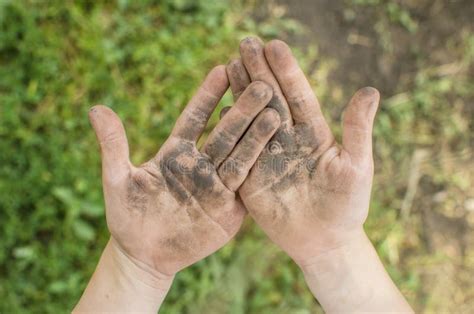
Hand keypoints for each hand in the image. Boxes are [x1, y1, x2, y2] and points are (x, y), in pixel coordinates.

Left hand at [75, 65, 279, 311]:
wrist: (145, 255)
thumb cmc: (127, 217)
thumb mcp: (117, 180)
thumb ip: (113, 145)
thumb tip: (95, 108)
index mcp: (176, 153)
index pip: (194, 118)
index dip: (207, 95)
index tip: (222, 68)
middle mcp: (201, 164)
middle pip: (225, 132)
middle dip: (242, 109)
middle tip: (261, 84)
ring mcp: (218, 186)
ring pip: (242, 156)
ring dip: (258, 135)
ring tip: (276, 111)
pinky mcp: (231, 208)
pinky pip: (248, 186)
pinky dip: (262, 168)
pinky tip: (279, 149)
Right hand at [230, 37, 377, 263]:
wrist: (325, 241)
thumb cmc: (348, 206)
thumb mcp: (357, 167)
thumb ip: (358, 130)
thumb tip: (370, 91)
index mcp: (314, 133)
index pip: (299, 95)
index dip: (287, 72)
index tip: (276, 46)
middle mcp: (289, 139)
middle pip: (271, 99)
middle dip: (259, 71)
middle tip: (246, 42)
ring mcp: (268, 156)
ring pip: (251, 118)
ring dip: (241, 92)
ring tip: (229, 63)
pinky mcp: (252, 176)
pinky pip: (238, 149)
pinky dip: (230, 128)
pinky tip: (221, 105)